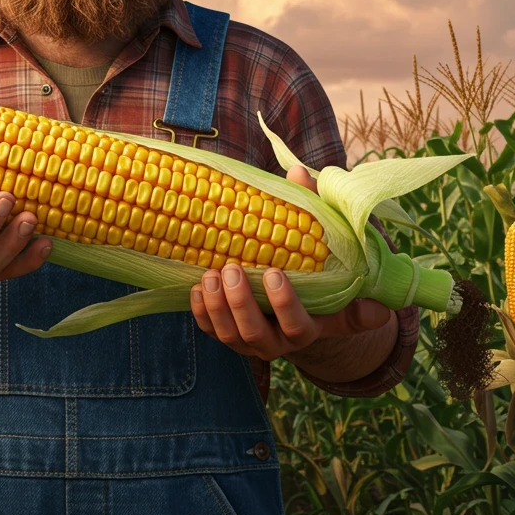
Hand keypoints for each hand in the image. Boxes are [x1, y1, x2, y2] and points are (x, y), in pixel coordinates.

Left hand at [190, 163, 391, 360]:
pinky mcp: (228, 335)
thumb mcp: (317, 242)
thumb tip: (298, 174)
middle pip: (258, 334)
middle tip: (232, 268)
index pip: (299, 324)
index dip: (285, 303)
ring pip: (231, 336)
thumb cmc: (308, 263)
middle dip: (242, 303)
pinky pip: (211, 331)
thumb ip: (312, 211)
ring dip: (218, 307)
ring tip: (211, 274)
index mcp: (310, 323)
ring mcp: (251, 340)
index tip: (274, 272)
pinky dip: (202, 312)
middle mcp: (280, 340)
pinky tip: (197, 287)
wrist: (291, 297)